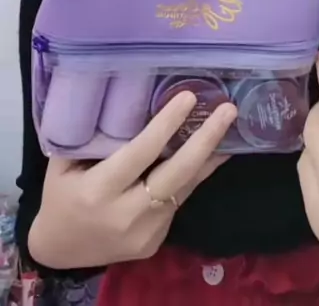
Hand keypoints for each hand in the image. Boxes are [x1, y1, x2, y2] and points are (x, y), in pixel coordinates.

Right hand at [29, 92, 236, 268]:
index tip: (189, 97)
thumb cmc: (60, 195)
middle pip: (177, 174)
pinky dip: (194, 175)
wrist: (60, 249)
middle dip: (206, 140)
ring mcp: (145, 232)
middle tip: (228, 110)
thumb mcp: (64, 163)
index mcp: (99, 190)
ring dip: (210, 156)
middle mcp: (126, 214)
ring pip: (186, 187)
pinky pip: (179, 200)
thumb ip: (93, 137)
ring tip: (230, 126)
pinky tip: (209, 153)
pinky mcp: (156, 241)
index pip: (141, 153)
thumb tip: (125, 97)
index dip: (167, 125)